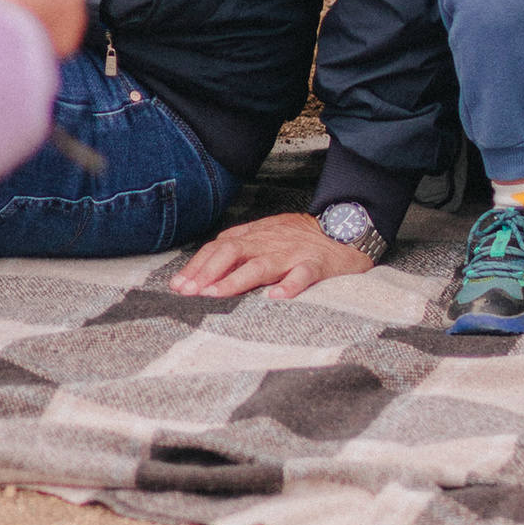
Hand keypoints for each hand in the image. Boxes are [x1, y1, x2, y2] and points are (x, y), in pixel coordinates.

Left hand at [170, 210, 377, 300]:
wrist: (345, 227)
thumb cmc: (301, 237)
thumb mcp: (265, 233)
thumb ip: (238, 244)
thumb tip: (204, 263)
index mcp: (255, 236)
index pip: (219, 248)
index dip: (197, 266)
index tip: (178, 285)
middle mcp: (269, 243)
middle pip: (232, 253)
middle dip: (207, 272)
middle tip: (189, 292)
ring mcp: (293, 254)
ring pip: (261, 265)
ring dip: (235, 280)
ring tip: (215, 294)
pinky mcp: (317, 265)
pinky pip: (303, 275)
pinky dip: (290, 285)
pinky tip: (277, 297)